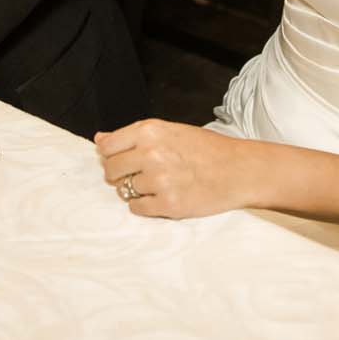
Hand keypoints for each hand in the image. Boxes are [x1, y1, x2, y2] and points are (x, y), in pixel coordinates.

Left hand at [94, 118, 251, 218]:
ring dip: (137, 189)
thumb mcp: (170, 131)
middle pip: (111, 170)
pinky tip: (163, 196)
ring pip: (124, 190)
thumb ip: (133, 136)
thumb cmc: (206, 149)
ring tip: (161, 183)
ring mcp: (159, 181)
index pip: (107, 147)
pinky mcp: (168, 205)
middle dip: (120, 174)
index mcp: (150, 131)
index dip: (111, 155)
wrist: (240, 170)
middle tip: (142, 174)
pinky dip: (145, 205)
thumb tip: (99, 140)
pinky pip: (137, 208)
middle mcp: (151, 153)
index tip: (122, 159)